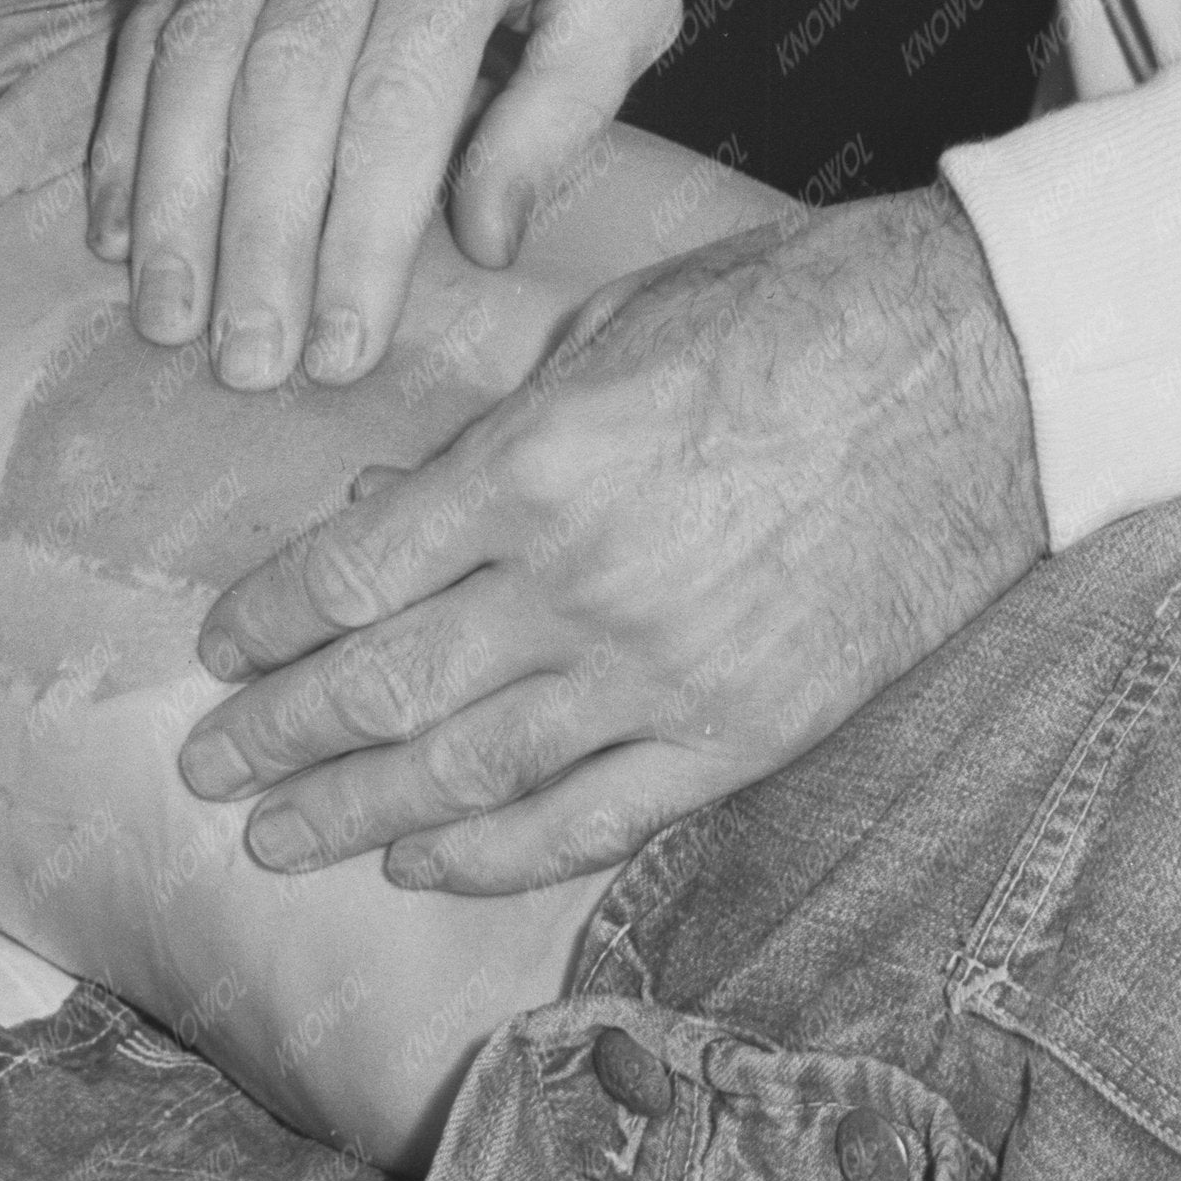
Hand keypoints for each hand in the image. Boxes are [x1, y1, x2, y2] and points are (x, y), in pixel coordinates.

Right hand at [84, 0, 684, 383]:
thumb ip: (565, 108)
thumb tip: (483, 238)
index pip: (400, 94)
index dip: (363, 229)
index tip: (345, 346)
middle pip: (283, 83)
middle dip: (256, 237)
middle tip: (245, 362)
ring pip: (195, 49)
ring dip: (171, 193)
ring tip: (164, 313)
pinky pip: (153, 11)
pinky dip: (123, 120)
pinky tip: (115, 214)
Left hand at [172, 184, 1045, 892]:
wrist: (974, 377)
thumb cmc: (788, 316)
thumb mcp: (613, 327)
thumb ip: (494, 426)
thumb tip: (388, 503)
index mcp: (535, 463)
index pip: (354, 569)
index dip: (267, 620)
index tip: (215, 646)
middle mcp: (578, 584)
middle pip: (387, 686)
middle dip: (281, 735)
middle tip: (206, 768)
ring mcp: (661, 674)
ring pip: (470, 774)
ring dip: (356, 811)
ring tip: (276, 839)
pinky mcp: (739, 736)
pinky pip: (591, 822)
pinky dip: (494, 854)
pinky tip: (421, 863)